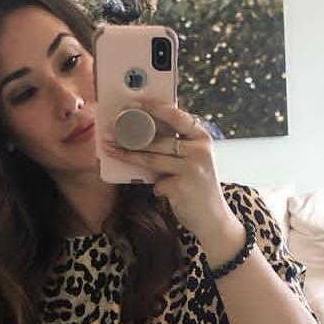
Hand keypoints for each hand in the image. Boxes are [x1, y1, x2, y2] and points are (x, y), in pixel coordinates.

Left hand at [104, 102, 240, 248]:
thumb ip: (178, 145)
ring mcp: (192, 169)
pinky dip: (156, 188)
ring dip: (128, 156)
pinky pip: (157, 183)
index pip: (175, 115)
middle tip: (110, 134)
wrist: (213, 218)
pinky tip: (163, 191)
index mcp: (202, 138)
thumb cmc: (198, 186)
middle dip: (131, 136)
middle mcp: (199, 150)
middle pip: (158, 139)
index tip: (132, 104)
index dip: (152, 108)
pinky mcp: (182, 187)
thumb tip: (143, 129)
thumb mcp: (194, 160)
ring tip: (110, 150)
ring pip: (152, 159)